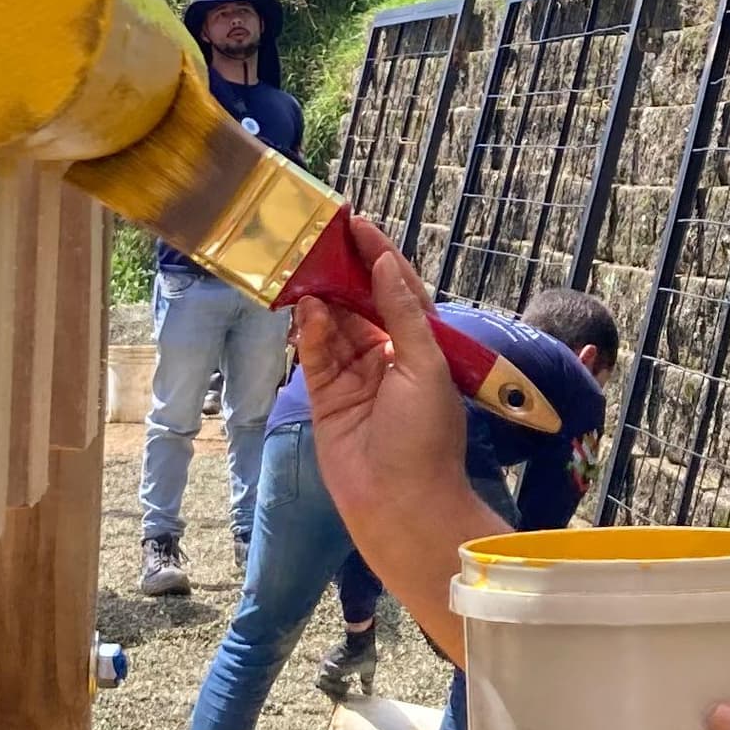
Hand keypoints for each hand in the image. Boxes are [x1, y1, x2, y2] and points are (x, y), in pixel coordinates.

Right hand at [290, 231, 485, 552]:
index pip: (397, 289)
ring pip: (333, 325)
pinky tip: (303, 309)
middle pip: (360, 302)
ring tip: (304, 267)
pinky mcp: (325, 396)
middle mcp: (386, 356)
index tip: (357, 225)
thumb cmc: (425, 437)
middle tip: (317, 238)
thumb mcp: (425, 367)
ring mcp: (354, 376)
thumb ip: (403, 314)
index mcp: (420, 346)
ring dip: (321, 298)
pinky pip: (314, 354)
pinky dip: (308, 331)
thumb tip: (387, 265)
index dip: (378, 257)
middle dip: (342, 271)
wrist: (401, 504)